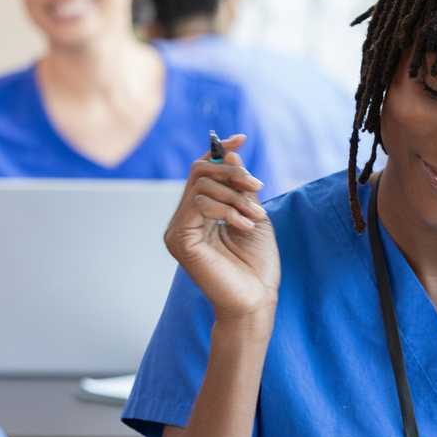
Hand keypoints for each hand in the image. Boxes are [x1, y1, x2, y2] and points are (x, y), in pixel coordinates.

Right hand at [163, 134, 280, 319]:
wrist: (256, 298)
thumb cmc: (257, 264)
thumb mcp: (254, 215)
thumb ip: (241, 187)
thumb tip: (230, 153)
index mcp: (200, 213)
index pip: (202, 171)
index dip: (220, 151)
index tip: (242, 138)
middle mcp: (184, 219)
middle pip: (201, 172)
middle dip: (234, 174)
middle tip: (258, 188)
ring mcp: (178, 229)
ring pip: (202, 186)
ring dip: (236, 196)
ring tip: (255, 219)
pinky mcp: (179, 240)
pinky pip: (199, 204)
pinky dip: (227, 209)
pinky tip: (243, 226)